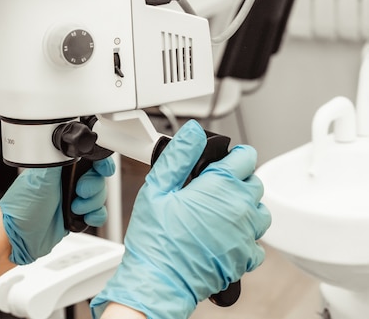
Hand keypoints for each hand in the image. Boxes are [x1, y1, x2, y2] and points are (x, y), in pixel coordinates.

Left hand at [0, 157, 114, 264]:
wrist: (18, 238)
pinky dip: (95, 216)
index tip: (102, 170)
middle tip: (78, 192)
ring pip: (99, 196)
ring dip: (92, 204)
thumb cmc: (21, 208)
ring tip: (74, 208)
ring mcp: (73, 199)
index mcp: (60, 168)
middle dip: (93, 188)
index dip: (100, 163)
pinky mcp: (77, 216)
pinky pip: (98, 214)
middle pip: (98, 178)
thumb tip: (70, 145)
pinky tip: (83, 218)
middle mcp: (68, 182)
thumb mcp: (40, 179)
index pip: (88, 159)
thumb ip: (57, 160)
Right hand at [90, 120, 270, 318]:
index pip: (245, 158)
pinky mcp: (244, 259)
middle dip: (238, 179)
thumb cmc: (155, 239)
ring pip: (260, 211)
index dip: (234, 155)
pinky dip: (245, 237)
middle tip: (214, 186)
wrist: (159, 282)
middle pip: (255, 183)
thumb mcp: (157, 188)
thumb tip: (193, 133)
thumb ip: (178, 157)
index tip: (223, 160)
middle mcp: (239, 209)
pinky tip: (225, 236)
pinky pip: (257, 243)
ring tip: (221, 210)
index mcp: (220, 188)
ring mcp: (245, 236)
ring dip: (246, 206)